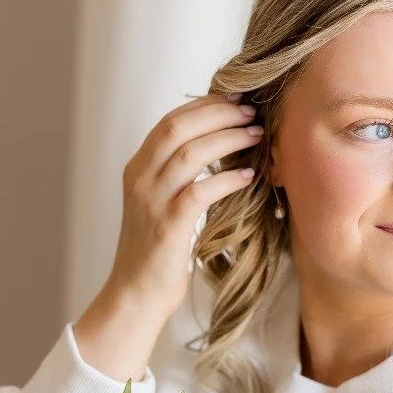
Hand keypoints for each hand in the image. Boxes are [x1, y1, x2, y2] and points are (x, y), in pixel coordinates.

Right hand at [73, 94, 263, 381]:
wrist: (136, 293)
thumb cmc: (157, 251)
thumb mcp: (160, 203)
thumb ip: (177, 175)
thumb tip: (217, 146)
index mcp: (137, 168)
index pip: (170, 121)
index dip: (205, 106)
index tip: (237, 99)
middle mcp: (139, 178)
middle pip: (178, 127)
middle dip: (218, 113)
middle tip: (252, 111)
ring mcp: (151, 201)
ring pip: (189, 153)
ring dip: (228, 139)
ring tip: (256, 135)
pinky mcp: (167, 225)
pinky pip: (200, 191)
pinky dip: (227, 179)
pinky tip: (249, 176)